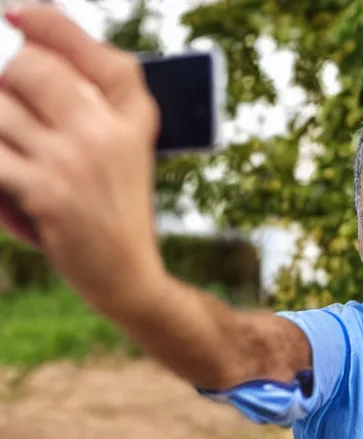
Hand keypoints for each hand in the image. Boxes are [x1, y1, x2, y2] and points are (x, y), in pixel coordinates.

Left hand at [0, 5, 165, 317]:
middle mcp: (108, 132)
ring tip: (19, 151)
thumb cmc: (120, 213)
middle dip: (8, 79)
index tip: (16, 13)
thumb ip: (94, 108)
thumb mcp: (126, 156)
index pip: (94, 52)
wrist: (128, 273)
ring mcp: (76, 160)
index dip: (52, 24)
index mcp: (135, 119)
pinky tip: (11, 180)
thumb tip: (24, 57)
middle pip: (31, 67)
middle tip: (16, 106)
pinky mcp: (46, 192)